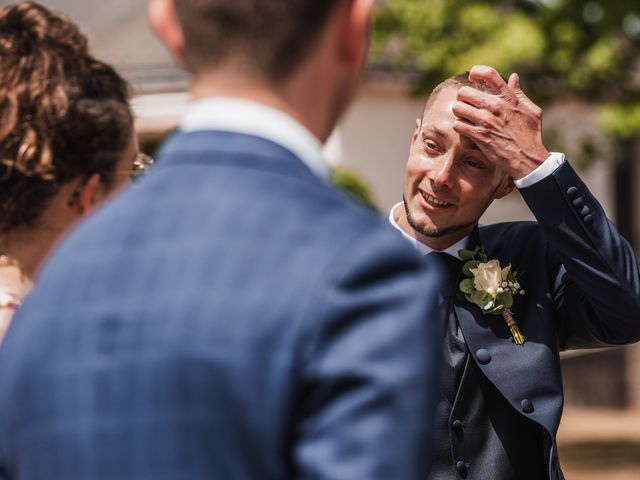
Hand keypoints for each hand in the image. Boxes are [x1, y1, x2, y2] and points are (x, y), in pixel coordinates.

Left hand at [452, 65, 549, 179]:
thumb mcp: (531, 111)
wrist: (528, 159)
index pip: (489, 74)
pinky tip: (466, 131)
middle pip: (464, 92)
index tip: (473, 77)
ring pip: (457, 108)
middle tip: (467, 106)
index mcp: (508, 97)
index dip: (477, 71)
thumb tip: (514, 77)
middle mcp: (495, 106)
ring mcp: (485, 120)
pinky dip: (459, 128)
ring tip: (465, 119)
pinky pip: (457, 125)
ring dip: (459, 114)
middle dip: (463, 99)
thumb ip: (519, 93)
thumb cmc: (531, 135)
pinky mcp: (478, 135)